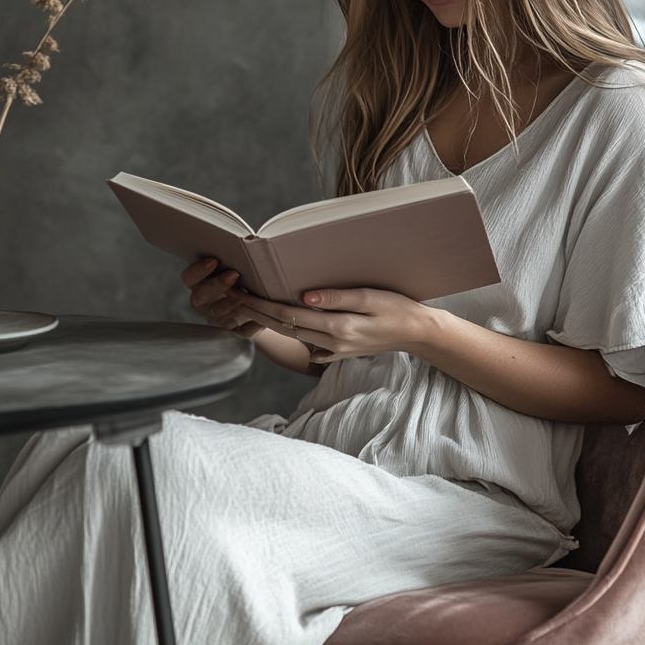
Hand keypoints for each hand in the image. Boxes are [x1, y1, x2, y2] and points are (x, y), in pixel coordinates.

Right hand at [180, 258, 264, 339]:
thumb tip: (250, 243)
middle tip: (234, 275)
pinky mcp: (232, 332)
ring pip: (216, 314)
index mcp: (198, 285)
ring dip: (230, 304)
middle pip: (200, 296)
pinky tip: (259, 319)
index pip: (188, 278)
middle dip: (216, 285)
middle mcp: (203, 302)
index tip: (213, 261)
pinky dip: (249, 326)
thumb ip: (233, 261)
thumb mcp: (235, 269)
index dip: (197, 270)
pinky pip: (238, 332)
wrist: (253, 306)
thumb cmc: (242, 279)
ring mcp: (215, 318)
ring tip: (245, 295)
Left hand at [224, 284, 435, 361]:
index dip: (260, 305)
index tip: (238, 293)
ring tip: (243, 306)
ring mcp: (332, 350)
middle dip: (254, 312)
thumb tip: (303, 296)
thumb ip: (336, 297)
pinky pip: (304, 342)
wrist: (416, 333)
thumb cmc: (397, 308)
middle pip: (282, 326)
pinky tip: (275, 322)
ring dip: (265, 321)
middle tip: (228, 297)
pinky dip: (286, 331)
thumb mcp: (370, 296)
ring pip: (290, 335)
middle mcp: (330, 342)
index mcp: (336, 327)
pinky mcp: (336, 351)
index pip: (287, 315)